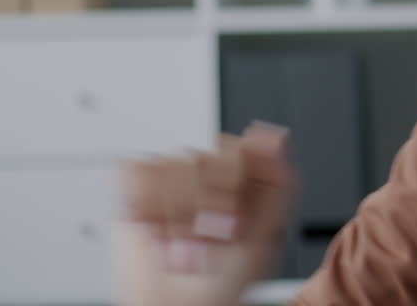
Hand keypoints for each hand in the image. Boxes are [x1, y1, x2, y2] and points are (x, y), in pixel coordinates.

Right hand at [115, 122, 297, 305]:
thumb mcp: (267, 234)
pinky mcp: (138, 185)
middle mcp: (210, 167)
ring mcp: (172, 174)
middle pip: (204, 157)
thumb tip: (277, 136)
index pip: (240, 146)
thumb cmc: (227, 279)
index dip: (233, 187)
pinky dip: (147, 209)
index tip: (234, 219)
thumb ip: (278, 181)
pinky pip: (139, 174)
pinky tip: (158, 228)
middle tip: (208, 234)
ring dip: (176, 218)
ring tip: (183, 239)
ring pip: (171, 167)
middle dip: (205, 208)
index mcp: (245, 172)